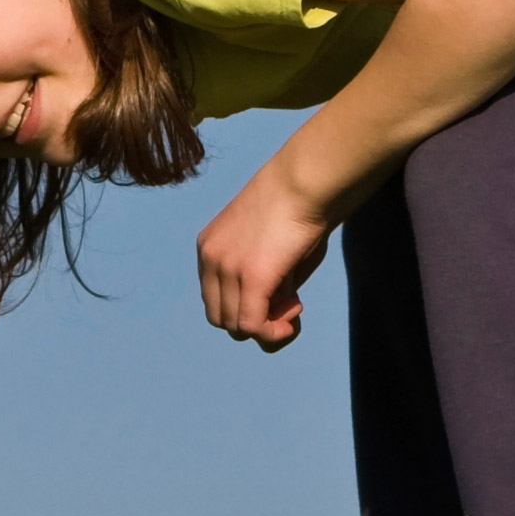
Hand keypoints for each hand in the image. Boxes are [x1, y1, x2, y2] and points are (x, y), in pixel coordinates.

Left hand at [196, 173, 330, 350]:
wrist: (305, 182)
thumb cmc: (297, 206)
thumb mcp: (267, 248)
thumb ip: (264, 281)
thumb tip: (273, 313)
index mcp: (209, 247)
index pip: (215, 299)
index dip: (247, 308)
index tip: (278, 293)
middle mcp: (209, 258)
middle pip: (220, 318)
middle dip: (255, 321)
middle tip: (289, 303)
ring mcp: (227, 268)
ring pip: (236, 326)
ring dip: (267, 327)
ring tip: (294, 305)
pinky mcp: (251, 278)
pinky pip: (252, 326)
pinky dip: (272, 333)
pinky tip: (291, 321)